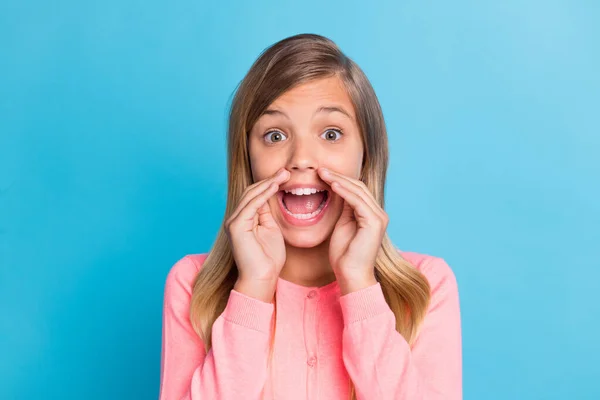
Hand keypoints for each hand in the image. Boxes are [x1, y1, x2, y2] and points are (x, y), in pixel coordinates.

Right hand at [225, 168, 289, 300]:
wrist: (262, 279)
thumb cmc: (269, 260)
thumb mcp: (271, 230)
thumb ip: (268, 214)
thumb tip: (272, 196)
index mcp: (243, 219)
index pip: (254, 195)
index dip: (269, 184)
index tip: (286, 176)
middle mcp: (235, 218)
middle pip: (251, 192)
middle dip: (269, 180)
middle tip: (286, 171)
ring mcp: (233, 222)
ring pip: (250, 195)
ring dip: (268, 183)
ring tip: (284, 175)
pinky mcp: (236, 227)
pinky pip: (251, 205)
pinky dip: (264, 194)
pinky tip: (275, 186)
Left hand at [317, 167, 387, 293]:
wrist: (351, 275)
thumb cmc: (344, 255)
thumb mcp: (342, 225)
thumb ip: (344, 209)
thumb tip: (337, 190)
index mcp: (371, 214)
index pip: (356, 190)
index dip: (339, 180)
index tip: (321, 174)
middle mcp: (379, 213)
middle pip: (359, 187)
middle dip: (338, 177)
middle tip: (320, 169)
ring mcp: (379, 217)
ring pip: (358, 191)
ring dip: (338, 180)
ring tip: (322, 174)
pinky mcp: (374, 222)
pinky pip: (357, 201)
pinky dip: (344, 191)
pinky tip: (331, 185)